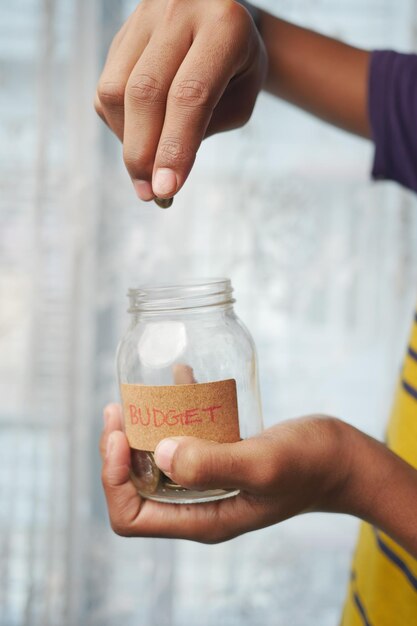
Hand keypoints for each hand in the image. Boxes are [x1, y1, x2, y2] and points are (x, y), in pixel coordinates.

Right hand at [94, 0, 266, 201]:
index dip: (174, 147)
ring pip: (115, 90)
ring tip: (147, 167)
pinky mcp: (122, 33)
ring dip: (127, 141)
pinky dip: (120, 125)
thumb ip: (202, 131)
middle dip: (143, 152)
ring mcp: (144, 17)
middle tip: (150, 192)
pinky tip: (142, 136)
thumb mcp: (239, 100)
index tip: (166, 189)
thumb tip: (157, 176)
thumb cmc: (238, 69)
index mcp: (224, 25)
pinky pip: (108, 89)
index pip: (190, 95)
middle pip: (144, 92)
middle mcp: (179, 10)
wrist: (224, 20)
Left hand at [100, 404, 352, 542]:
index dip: (112, 480)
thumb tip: (161, 454)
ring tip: (139, 396)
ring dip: (142, 431)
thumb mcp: (263, 463)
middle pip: (137, 486)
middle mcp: (199, 505)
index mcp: (202, 520)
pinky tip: (179, 379)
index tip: (117, 436)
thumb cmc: (309, 464)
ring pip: (158, 461)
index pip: (131, 516)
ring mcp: (209, 481)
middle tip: (120, 408)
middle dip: (119, 451)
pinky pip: (186, 438)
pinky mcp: (221, 457)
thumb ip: (214, 464)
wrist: (341, 457)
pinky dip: (176, 413)